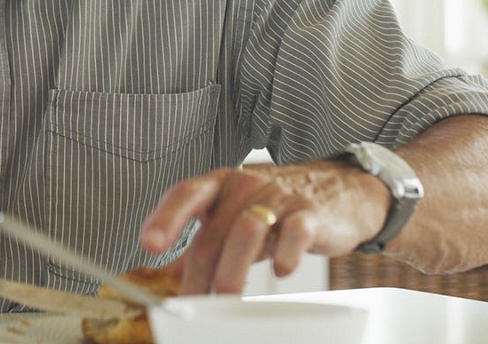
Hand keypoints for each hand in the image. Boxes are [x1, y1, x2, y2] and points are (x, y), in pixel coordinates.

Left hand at [139, 161, 388, 294]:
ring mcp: (278, 197)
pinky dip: (284, 255)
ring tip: (230, 297)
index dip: (165, 218)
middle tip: (196, 304)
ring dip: (233, 272)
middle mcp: (245, 185)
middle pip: (213, 233)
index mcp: (220, 183)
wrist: (339, 188)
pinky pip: (293, 233)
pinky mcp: (309, 213)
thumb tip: (171, 271)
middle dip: (201, 275)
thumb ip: (204, 238)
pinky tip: (280, 271)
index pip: (185, 194)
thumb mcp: (235, 213)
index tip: (149, 245)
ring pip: (246, 232)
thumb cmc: (278, 204)